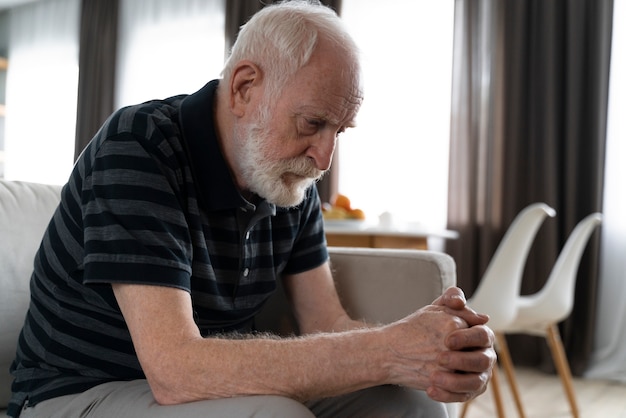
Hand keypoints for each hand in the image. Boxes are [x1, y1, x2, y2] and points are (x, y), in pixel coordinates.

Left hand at [428, 287, 495, 402]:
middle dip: (462, 360)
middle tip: (440, 358)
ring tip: (433, 377)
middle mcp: (485, 356)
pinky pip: (462, 396)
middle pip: (483, 360)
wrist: (414, 346)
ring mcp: (479, 375)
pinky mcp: (469, 391)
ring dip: (455, 381)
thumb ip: (450, 299)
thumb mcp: (440, 309)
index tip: (447, 340)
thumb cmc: (433, 325)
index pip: (482, 335)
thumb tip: (459, 301)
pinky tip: (430, 390)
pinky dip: (446, 395)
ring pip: (474, 382)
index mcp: (482, 335)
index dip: (467, 338)